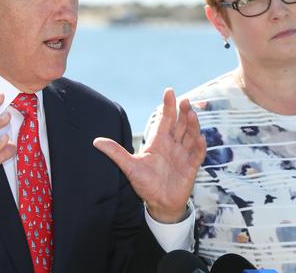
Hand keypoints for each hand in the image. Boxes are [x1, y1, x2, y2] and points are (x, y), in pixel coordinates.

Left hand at [94, 88, 205, 222]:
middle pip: (180, 124)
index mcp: (159, 141)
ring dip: (192, 125)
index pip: (165, 120)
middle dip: (183, 112)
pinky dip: (199, 147)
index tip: (169, 91)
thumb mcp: (129, 167)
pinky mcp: (191, 168)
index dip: (168, 106)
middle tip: (184, 101)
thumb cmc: (145, 184)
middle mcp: (173, 145)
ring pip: (191, 136)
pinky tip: (200, 139)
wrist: (158, 204)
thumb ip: (116, 153)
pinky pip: (197, 155)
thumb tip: (96, 141)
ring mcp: (183, 155)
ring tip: (191, 114)